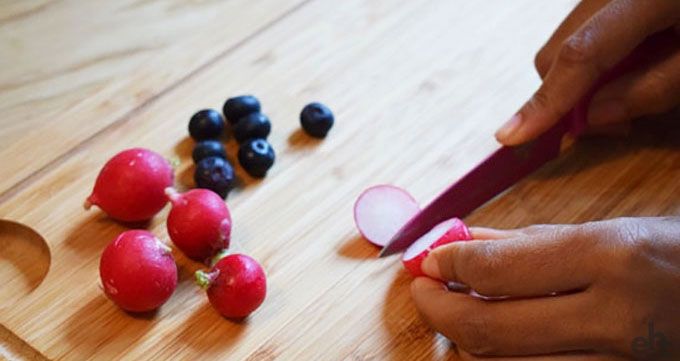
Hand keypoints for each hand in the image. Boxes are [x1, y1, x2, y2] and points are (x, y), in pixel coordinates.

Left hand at [410, 217, 679, 359]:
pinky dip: (501, 357)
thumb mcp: (612, 232)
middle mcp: (612, 319)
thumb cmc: (679, 257)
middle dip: (438, 308)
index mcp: (611, 259)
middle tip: (423, 289)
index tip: (429, 258)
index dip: (448, 263)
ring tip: (457, 309)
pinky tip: (494, 335)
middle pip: (490, 330)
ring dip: (465, 340)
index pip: (499, 269)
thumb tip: (462, 243)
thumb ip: (530, 241)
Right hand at [495, 0, 679, 145]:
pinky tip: (635, 64)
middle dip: (569, 96)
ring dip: (585, 81)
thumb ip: (652, 89)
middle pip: (558, 50)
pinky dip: (599, 61)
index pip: (580, 55)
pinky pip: (585, 32)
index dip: (546, 101)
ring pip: (567, 44)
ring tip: (634, 91)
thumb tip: (593, 117)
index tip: (511, 136)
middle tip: (615, 124)